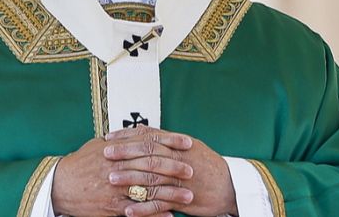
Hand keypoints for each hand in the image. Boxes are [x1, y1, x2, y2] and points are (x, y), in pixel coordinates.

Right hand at [51, 129, 194, 216]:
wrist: (59, 185)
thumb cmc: (79, 164)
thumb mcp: (97, 145)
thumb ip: (120, 140)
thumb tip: (141, 132)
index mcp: (114, 149)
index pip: (147, 142)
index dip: (169, 142)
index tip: (187, 143)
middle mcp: (116, 166)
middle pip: (151, 165)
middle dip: (174, 168)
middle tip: (191, 170)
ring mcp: (114, 188)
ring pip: (148, 190)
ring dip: (170, 194)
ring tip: (188, 196)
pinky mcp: (111, 206)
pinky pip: (137, 211)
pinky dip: (154, 214)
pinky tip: (170, 214)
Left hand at [105, 128, 237, 216]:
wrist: (232, 187)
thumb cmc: (208, 165)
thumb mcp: (189, 147)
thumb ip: (165, 140)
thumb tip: (141, 130)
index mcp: (179, 145)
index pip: (150, 137)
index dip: (128, 136)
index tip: (109, 136)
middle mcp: (179, 160)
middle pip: (148, 154)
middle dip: (125, 154)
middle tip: (105, 154)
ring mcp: (181, 180)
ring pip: (152, 178)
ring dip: (130, 179)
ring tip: (111, 179)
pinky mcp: (184, 200)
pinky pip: (160, 204)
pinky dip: (144, 208)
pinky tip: (128, 210)